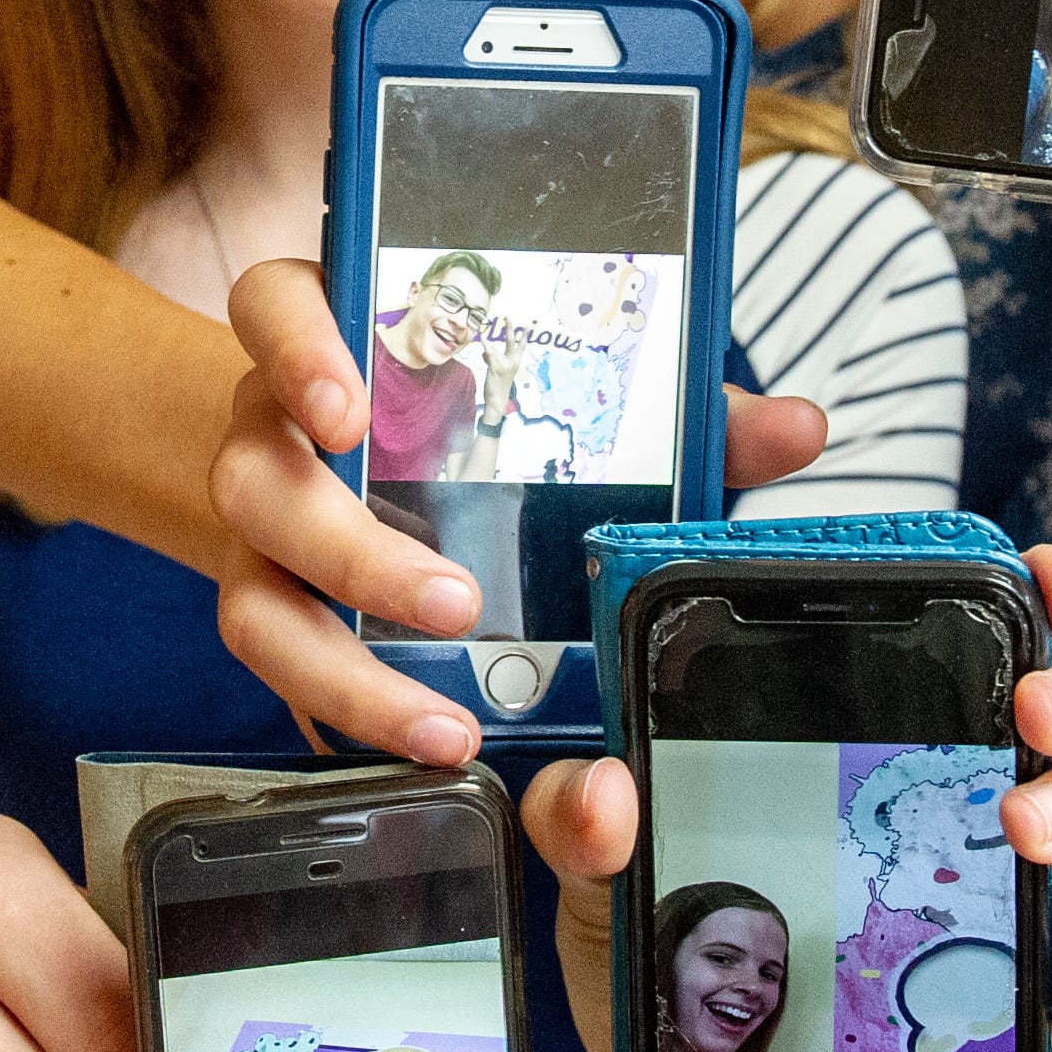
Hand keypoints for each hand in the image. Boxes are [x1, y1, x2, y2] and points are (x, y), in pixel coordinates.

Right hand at [209, 259, 827, 762]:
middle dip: (350, 546)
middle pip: (256, 476)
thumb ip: (680, 412)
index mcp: (339, 336)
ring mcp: (259, 532)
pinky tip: (422, 745)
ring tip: (445, 722)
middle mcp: (274, 429)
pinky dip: (345, 714)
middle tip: (459, 599)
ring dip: (345, 667)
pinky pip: (278, 673)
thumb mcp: (573, 396)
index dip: (294, 349)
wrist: (361, 463)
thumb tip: (799, 428)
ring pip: (251, 599)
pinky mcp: (271, 613)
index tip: (348, 406)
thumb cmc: (478, 414)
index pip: (271, 306)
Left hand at [517, 546, 1051, 1051]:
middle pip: (1040, 699)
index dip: (999, 571)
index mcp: (839, 719)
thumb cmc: (650, 935)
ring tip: (1023, 824)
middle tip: (1033, 702)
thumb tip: (602, 790)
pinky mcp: (975, 977)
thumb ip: (579, 815)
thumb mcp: (592, 861)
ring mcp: (960, 874)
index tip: (1026, 560)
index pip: (940, 616)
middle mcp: (924, 781)